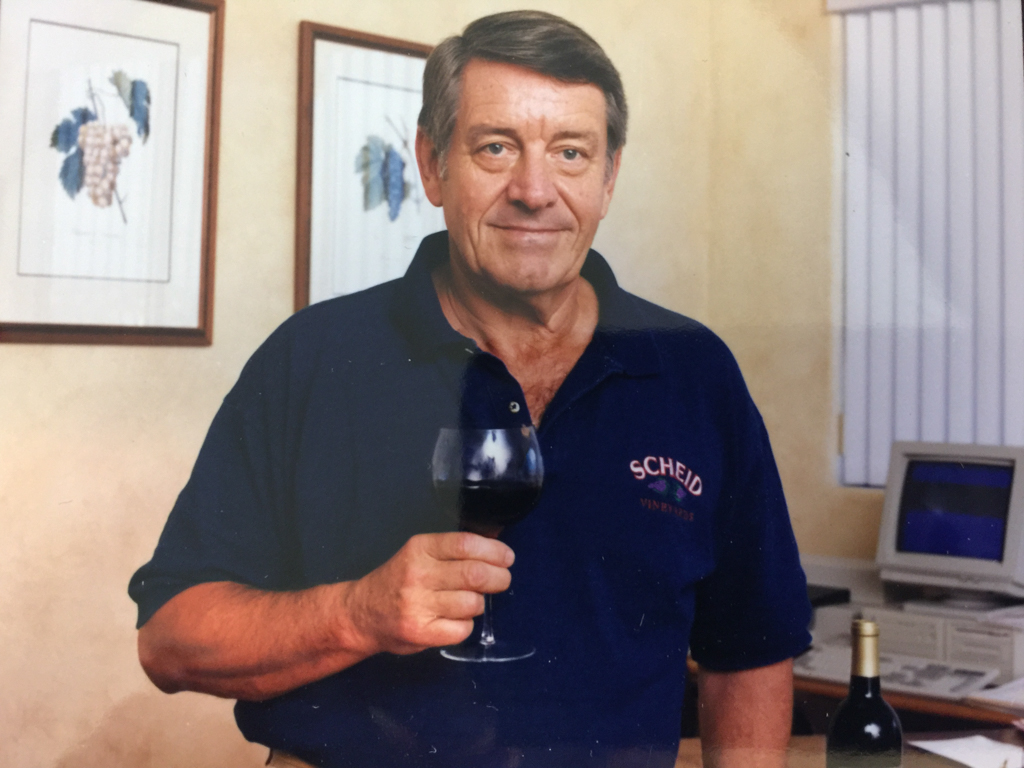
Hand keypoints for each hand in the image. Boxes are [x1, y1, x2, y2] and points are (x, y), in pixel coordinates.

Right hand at [340, 532, 514, 655]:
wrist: (361, 614)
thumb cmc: (398, 580)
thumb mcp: (419, 555)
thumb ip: (452, 551)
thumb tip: (496, 548)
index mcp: (420, 548)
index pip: (465, 544)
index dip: (493, 551)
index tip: (507, 557)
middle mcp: (418, 574)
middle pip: (475, 574)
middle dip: (499, 578)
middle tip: (503, 579)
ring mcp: (418, 605)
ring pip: (472, 603)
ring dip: (479, 603)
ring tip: (469, 601)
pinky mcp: (421, 632)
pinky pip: (463, 628)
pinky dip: (466, 625)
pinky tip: (454, 620)